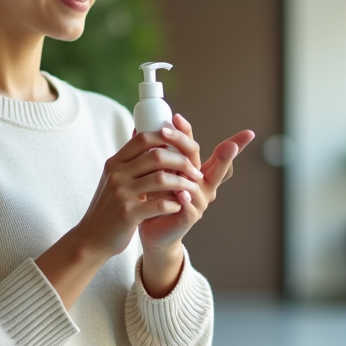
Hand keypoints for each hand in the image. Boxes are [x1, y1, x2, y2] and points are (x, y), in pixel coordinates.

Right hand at [71, 129, 206, 259]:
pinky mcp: (128, 214)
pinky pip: (159, 204)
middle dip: (182, 161)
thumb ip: (128, 159)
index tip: (183, 147)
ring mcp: (121, 193)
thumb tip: (141, 129)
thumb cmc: (110, 207)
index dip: (167, 137)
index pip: (143, 138)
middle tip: (195, 171)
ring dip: (183, 183)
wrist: (92, 237)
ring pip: (162, 178)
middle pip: (157, 155)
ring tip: (193, 188)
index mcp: (115, 162)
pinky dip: (174, 204)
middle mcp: (117, 174)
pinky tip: (180, 206)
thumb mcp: (113, 178)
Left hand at [138, 113, 254, 253]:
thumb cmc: (154, 199)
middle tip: (186, 132)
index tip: (176, 116)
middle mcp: (200, 183)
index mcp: (192, 170)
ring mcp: (198, 200)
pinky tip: (182, 194)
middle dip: (206, 147)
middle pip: (208, 161)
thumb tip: (138, 126)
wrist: (151, 230)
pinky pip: (191, 207)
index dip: (189, 131)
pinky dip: (187, 200)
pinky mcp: (190, 218)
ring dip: (190, 170)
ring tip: (182, 160)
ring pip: (201, 183)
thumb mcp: (154, 173)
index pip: (194, 146)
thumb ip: (153, 154)